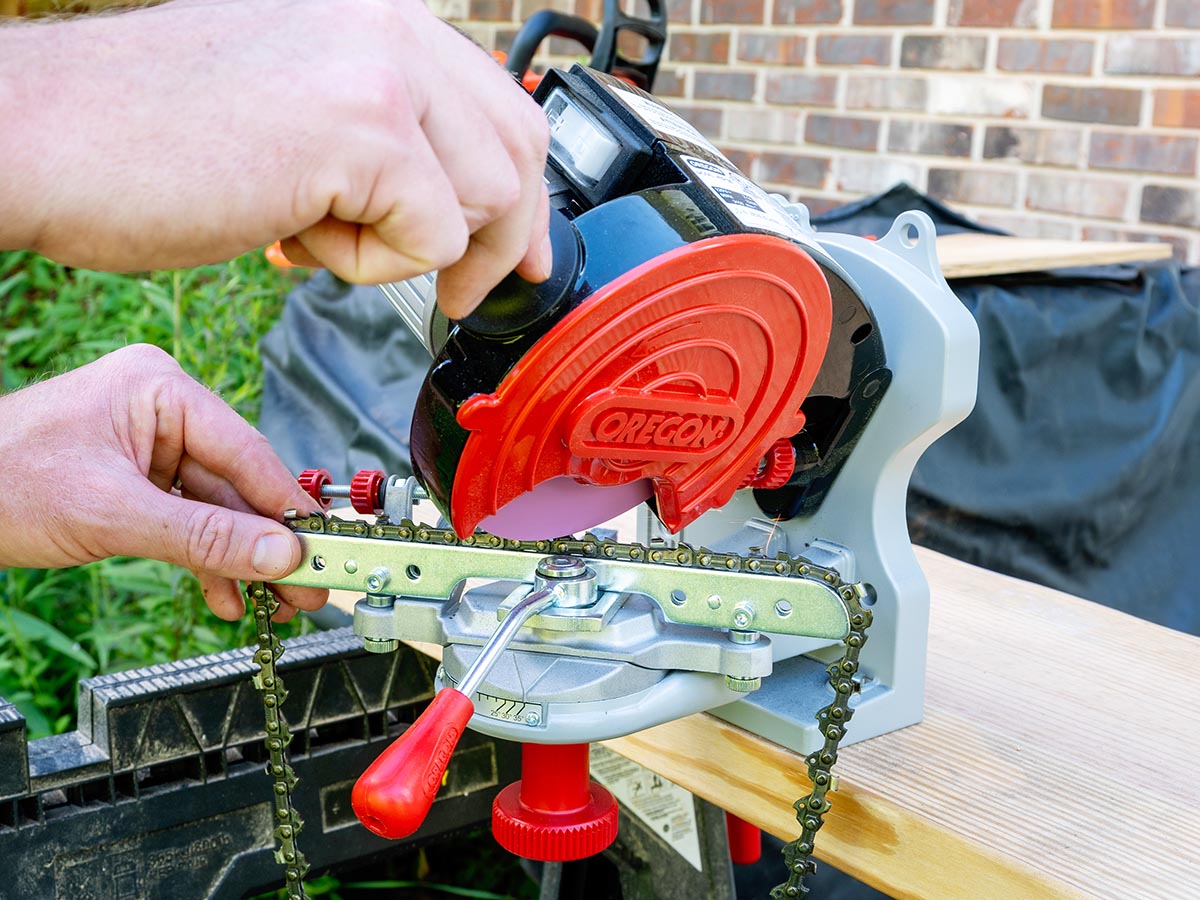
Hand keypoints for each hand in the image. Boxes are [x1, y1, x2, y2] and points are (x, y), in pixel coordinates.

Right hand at [0, 0, 550, 317]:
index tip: (520, 249)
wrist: (45, 136)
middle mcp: (388, 25)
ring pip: (484, 202)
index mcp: (374, 17)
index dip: (524, 191)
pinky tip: (293, 236)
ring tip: (316, 235)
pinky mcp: (362, 130)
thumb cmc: (146, 137)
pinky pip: (431, 240)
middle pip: (518, 151)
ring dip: (409, 251)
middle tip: (461, 291)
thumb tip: (448, 199)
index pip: (502, 104)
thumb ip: (377, 135)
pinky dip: (370, 268)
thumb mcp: (291, 111)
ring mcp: (379, 70)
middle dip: (502, 241)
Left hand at [0, 345, 326, 621]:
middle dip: (266, 543)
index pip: (245, 451)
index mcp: (159, 389)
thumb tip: (277, 554)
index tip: (321, 547)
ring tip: (274, 604)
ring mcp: (147, 447)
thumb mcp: (113, 514)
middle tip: (306, 587)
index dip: (285, 506)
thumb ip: (203, 536)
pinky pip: (185, 520)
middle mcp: (160, 411)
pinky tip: (226, 595)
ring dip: (239, 559)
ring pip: (214, 508)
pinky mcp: (135, 481)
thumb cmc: (2, 480)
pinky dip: (204, 559)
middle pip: (236, 484)